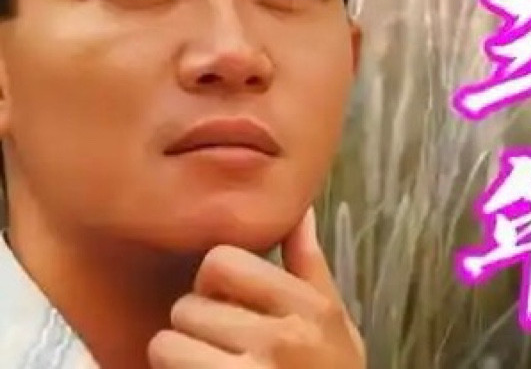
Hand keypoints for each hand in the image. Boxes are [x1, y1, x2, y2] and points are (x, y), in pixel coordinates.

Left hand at [147, 207, 365, 367]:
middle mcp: (280, 342)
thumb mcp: (333, 319)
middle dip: (193, 323)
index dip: (213, 279)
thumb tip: (301, 209)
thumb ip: (310, 263)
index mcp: (306, 307)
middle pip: (187, 305)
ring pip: (166, 346)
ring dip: (176, 358)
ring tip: (202, 365)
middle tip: (214, 341)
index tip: (226, 299)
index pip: (221, 261)